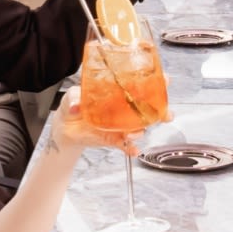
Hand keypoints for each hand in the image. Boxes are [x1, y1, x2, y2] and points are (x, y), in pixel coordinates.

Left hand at [50, 93, 169, 154]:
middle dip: (161, 112)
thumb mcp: (72, 96)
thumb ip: (74, 98)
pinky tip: (133, 151)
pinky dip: (131, 149)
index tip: (165, 80)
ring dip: (140, 131)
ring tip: (132, 134)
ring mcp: (121, 125)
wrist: (66, 127)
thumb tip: (76, 105)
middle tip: (166, 114)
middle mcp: (123, 108)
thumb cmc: (73, 105)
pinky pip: (126, 146)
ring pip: (139, 128)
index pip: (139, 85)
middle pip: (148, 109)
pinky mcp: (114, 139)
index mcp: (117, 92)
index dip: (155, 82)